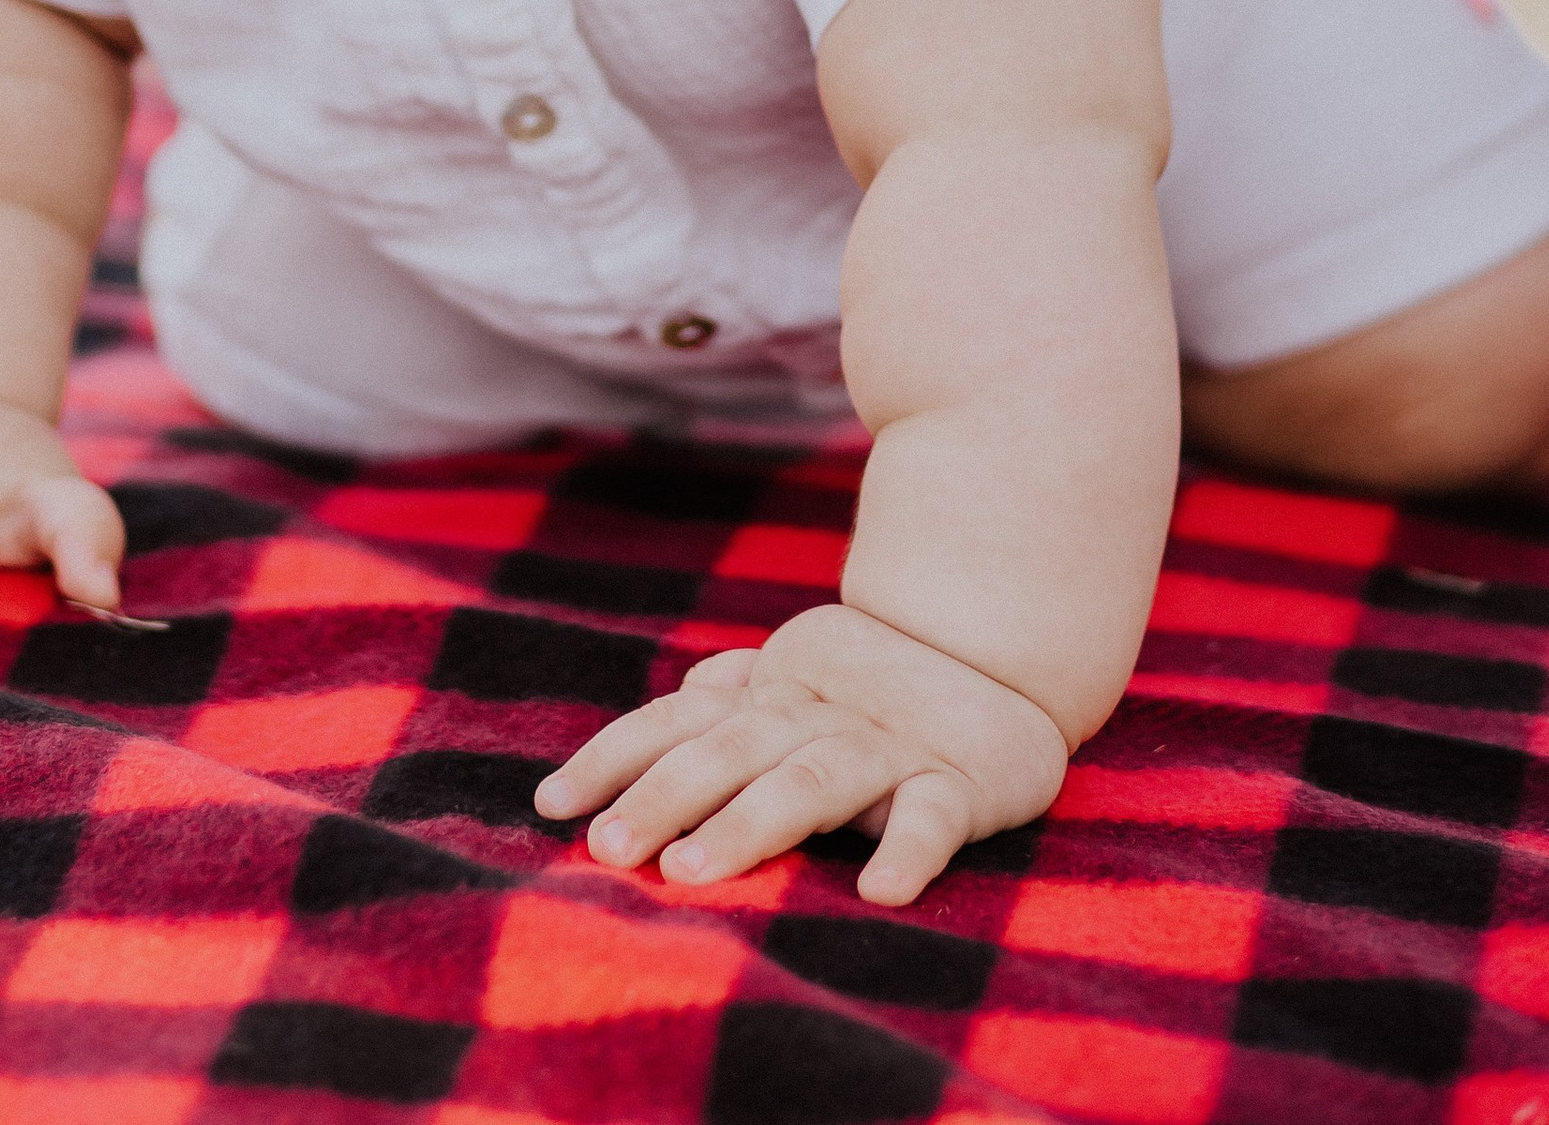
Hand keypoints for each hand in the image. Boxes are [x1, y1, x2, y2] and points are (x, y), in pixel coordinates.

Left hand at [533, 602, 1068, 905]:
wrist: (1000, 656)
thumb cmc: (875, 687)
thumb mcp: (797, 683)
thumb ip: (734, 691)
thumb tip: (680, 688)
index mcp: (769, 697)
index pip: (674, 721)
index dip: (611, 757)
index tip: (548, 804)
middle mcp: (814, 715)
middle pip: (726, 750)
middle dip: (663, 796)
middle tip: (609, 848)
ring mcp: (885, 747)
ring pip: (810, 781)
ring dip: (749, 824)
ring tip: (693, 873)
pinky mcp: (957, 782)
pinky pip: (931, 816)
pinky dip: (909, 851)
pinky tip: (883, 892)